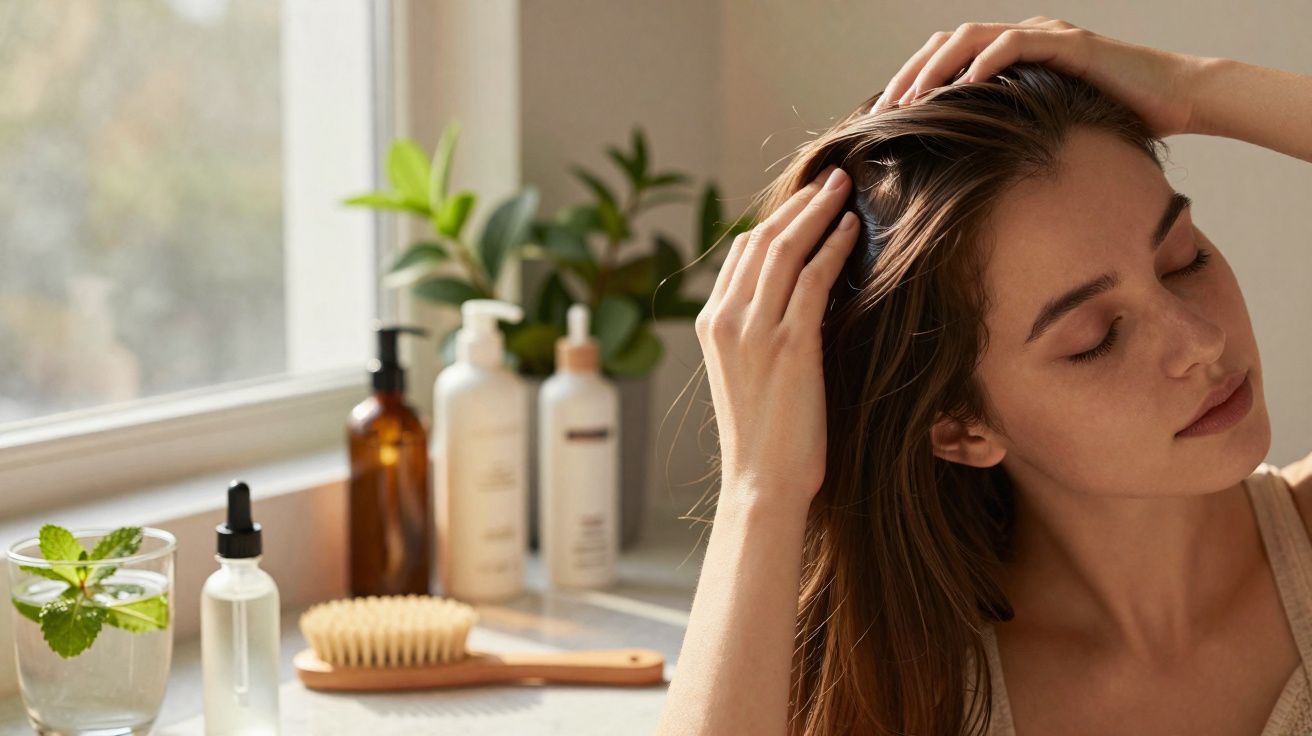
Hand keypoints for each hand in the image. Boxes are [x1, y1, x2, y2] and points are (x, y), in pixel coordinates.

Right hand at [695, 164, 858, 511]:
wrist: (761, 483)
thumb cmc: (764, 437)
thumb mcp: (749, 374)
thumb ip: (761, 332)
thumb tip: (798, 300)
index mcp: (712, 324)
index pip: (740, 253)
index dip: (777, 218)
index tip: (807, 201)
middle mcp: (726, 319)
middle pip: (761, 239)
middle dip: (800, 203)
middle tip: (832, 178)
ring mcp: (754, 331)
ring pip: (785, 249)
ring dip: (819, 212)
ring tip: (846, 189)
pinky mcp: (789, 345)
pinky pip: (812, 279)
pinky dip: (834, 248)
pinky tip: (853, 230)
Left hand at [869, 16, 1206, 138]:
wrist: (1177, 99)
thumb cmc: (1115, 121)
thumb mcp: (1048, 130)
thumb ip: (1011, 134)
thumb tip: (967, 174)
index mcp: (1012, 56)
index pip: (947, 59)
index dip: (912, 82)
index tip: (883, 118)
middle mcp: (1023, 37)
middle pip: (947, 43)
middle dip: (910, 74)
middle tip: (881, 110)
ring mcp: (1045, 35)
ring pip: (971, 37)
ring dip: (935, 67)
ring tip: (909, 99)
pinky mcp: (1069, 44)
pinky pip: (1016, 43)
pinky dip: (985, 62)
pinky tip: (962, 87)